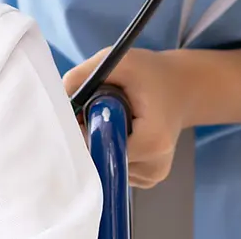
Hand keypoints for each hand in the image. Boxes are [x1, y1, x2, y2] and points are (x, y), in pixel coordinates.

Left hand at [64, 47, 202, 188]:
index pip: (100, 147)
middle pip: (100, 159)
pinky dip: (109, 148)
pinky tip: (120, 130)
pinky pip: (114, 167)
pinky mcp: (147, 178)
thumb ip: (84, 76)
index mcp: (153, 141)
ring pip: (104, 164)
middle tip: (94, 110)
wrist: (182, 88)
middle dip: (89, 135)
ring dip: (99, 142)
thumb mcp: (120, 62)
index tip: (80, 112)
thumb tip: (58, 100)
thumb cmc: (151, 74)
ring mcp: (151, 176)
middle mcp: (154, 166)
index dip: (83, 129)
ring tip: (113, 118)